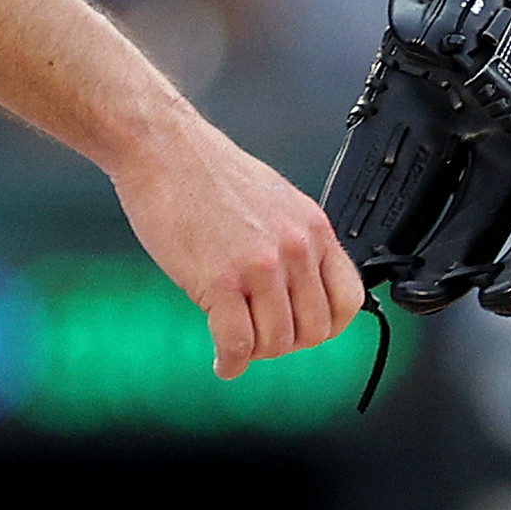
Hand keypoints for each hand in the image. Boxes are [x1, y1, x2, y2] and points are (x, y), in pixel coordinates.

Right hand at [110, 117, 366, 378]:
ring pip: (276, 342)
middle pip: (313, 330)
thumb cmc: (206, 172)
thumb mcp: (274, 200)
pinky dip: (230, 362)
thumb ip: (294, 242)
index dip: (327, 327)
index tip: (303, 331)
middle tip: (260, 338)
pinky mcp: (220, 280)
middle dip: (286, 343)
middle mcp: (294, 247)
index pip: (348, 301)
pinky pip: (237, 343)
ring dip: (255, 352)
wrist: (162, 147)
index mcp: (312, 227)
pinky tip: (222, 361)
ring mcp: (259, 265)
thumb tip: (299, 288)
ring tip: (236, 345)